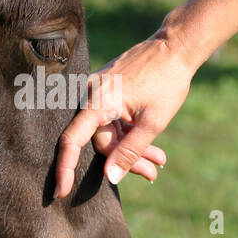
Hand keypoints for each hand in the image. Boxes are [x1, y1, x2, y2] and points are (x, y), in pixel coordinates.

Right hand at [54, 34, 192, 197]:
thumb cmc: (167, 81)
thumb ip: (130, 151)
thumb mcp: (152, 122)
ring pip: (110, 132)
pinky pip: (114, 120)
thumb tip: (111, 178)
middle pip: (100, 141)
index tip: (61, 191)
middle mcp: (91, 95)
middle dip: (125, 159)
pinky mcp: (108, 92)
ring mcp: (99, 92)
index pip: (73, 140)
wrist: (176, 47)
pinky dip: (130, 134)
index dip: (65, 168)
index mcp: (97, 101)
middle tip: (153, 174)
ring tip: (159, 162)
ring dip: (132, 149)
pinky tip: (152, 148)